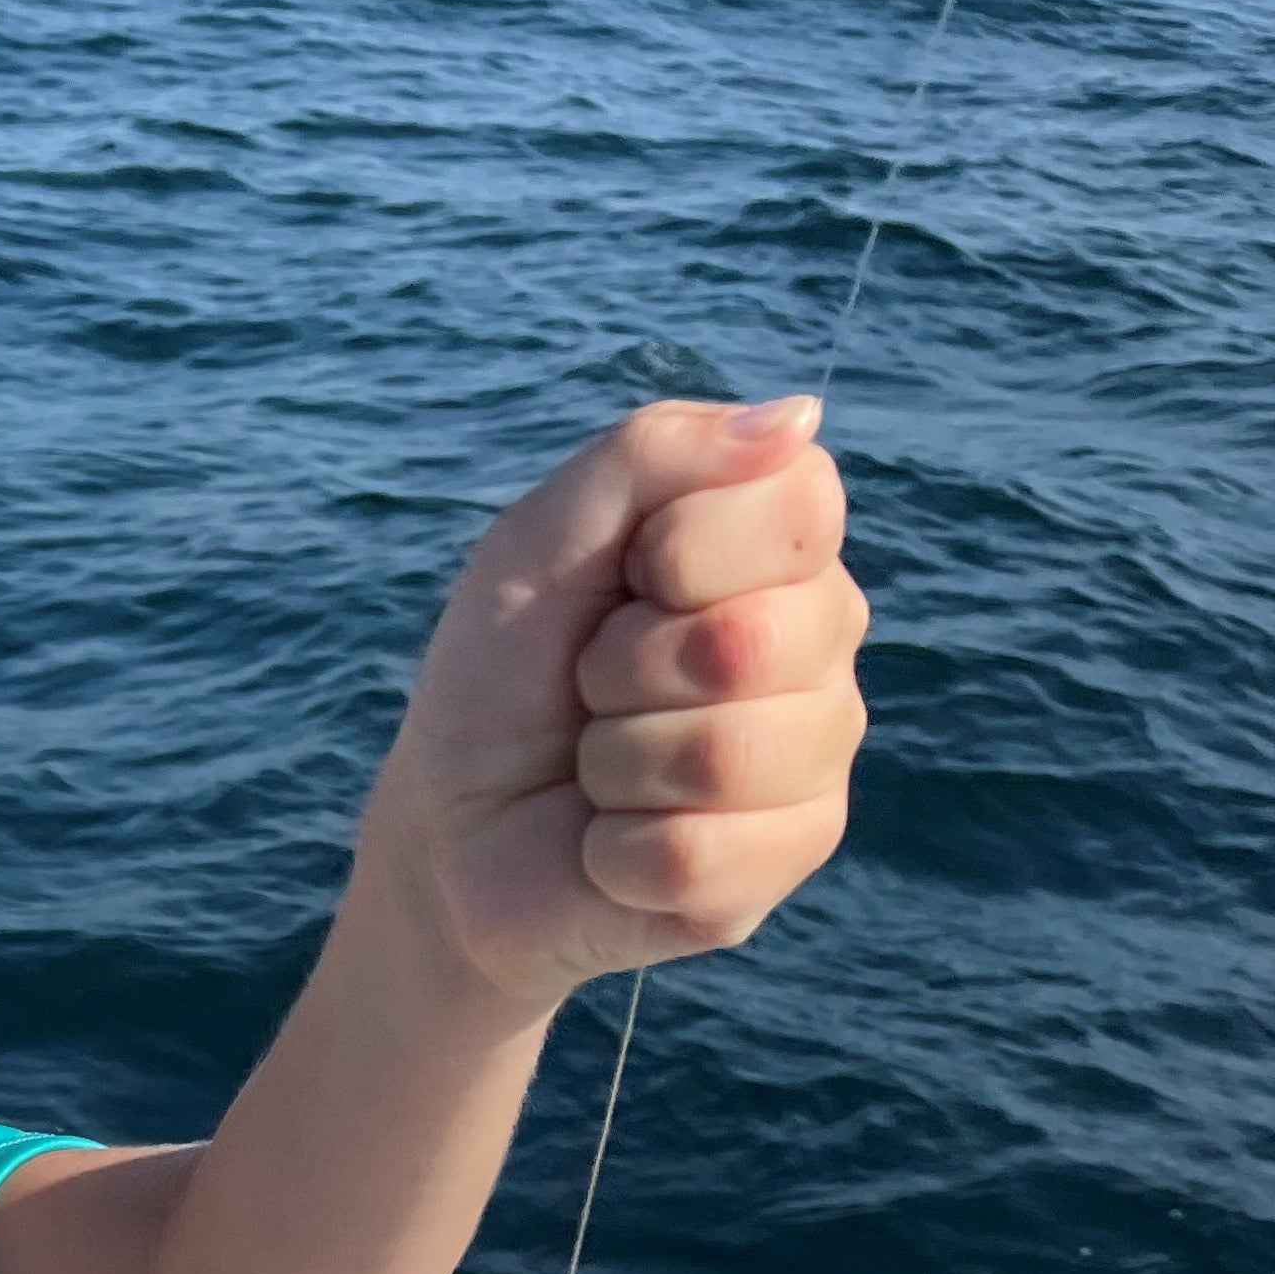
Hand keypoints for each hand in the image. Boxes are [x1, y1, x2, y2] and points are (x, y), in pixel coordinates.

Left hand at [369, 396, 866, 1011]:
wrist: (453, 835)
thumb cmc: (501, 682)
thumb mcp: (538, 544)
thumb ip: (649, 456)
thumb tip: (796, 416)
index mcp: (778, 543)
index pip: (795, 504)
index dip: (678, 549)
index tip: (619, 582)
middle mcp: (820, 639)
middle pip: (755, 639)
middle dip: (626, 669)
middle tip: (593, 690)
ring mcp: (817, 752)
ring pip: (727, 754)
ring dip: (618, 764)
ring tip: (602, 769)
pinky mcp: (790, 857)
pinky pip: (701, 854)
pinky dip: (617, 852)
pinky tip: (613, 845)